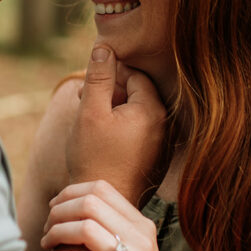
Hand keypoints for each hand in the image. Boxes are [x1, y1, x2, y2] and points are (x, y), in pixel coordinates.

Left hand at [41, 181, 180, 250]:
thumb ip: (110, 229)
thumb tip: (69, 206)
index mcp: (142, 226)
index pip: (101, 188)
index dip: (69, 193)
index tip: (53, 208)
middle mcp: (142, 240)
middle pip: (90, 204)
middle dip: (58, 212)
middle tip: (46, 229)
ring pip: (86, 230)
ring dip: (56, 233)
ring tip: (46, 245)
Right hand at [66, 42, 166, 205]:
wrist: (102, 203)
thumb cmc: (93, 158)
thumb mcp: (90, 112)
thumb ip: (99, 77)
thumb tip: (104, 48)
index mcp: (153, 111)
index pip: (136, 76)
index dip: (111, 75)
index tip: (90, 85)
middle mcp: (166, 127)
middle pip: (139, 95)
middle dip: (111, 93)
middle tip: (84, 100)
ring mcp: (164, 146)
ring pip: (139, 115)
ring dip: (115, 111)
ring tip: (89, 119)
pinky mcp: (157, 161)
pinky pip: (142, 135)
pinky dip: (124, 130)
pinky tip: (103, 139)